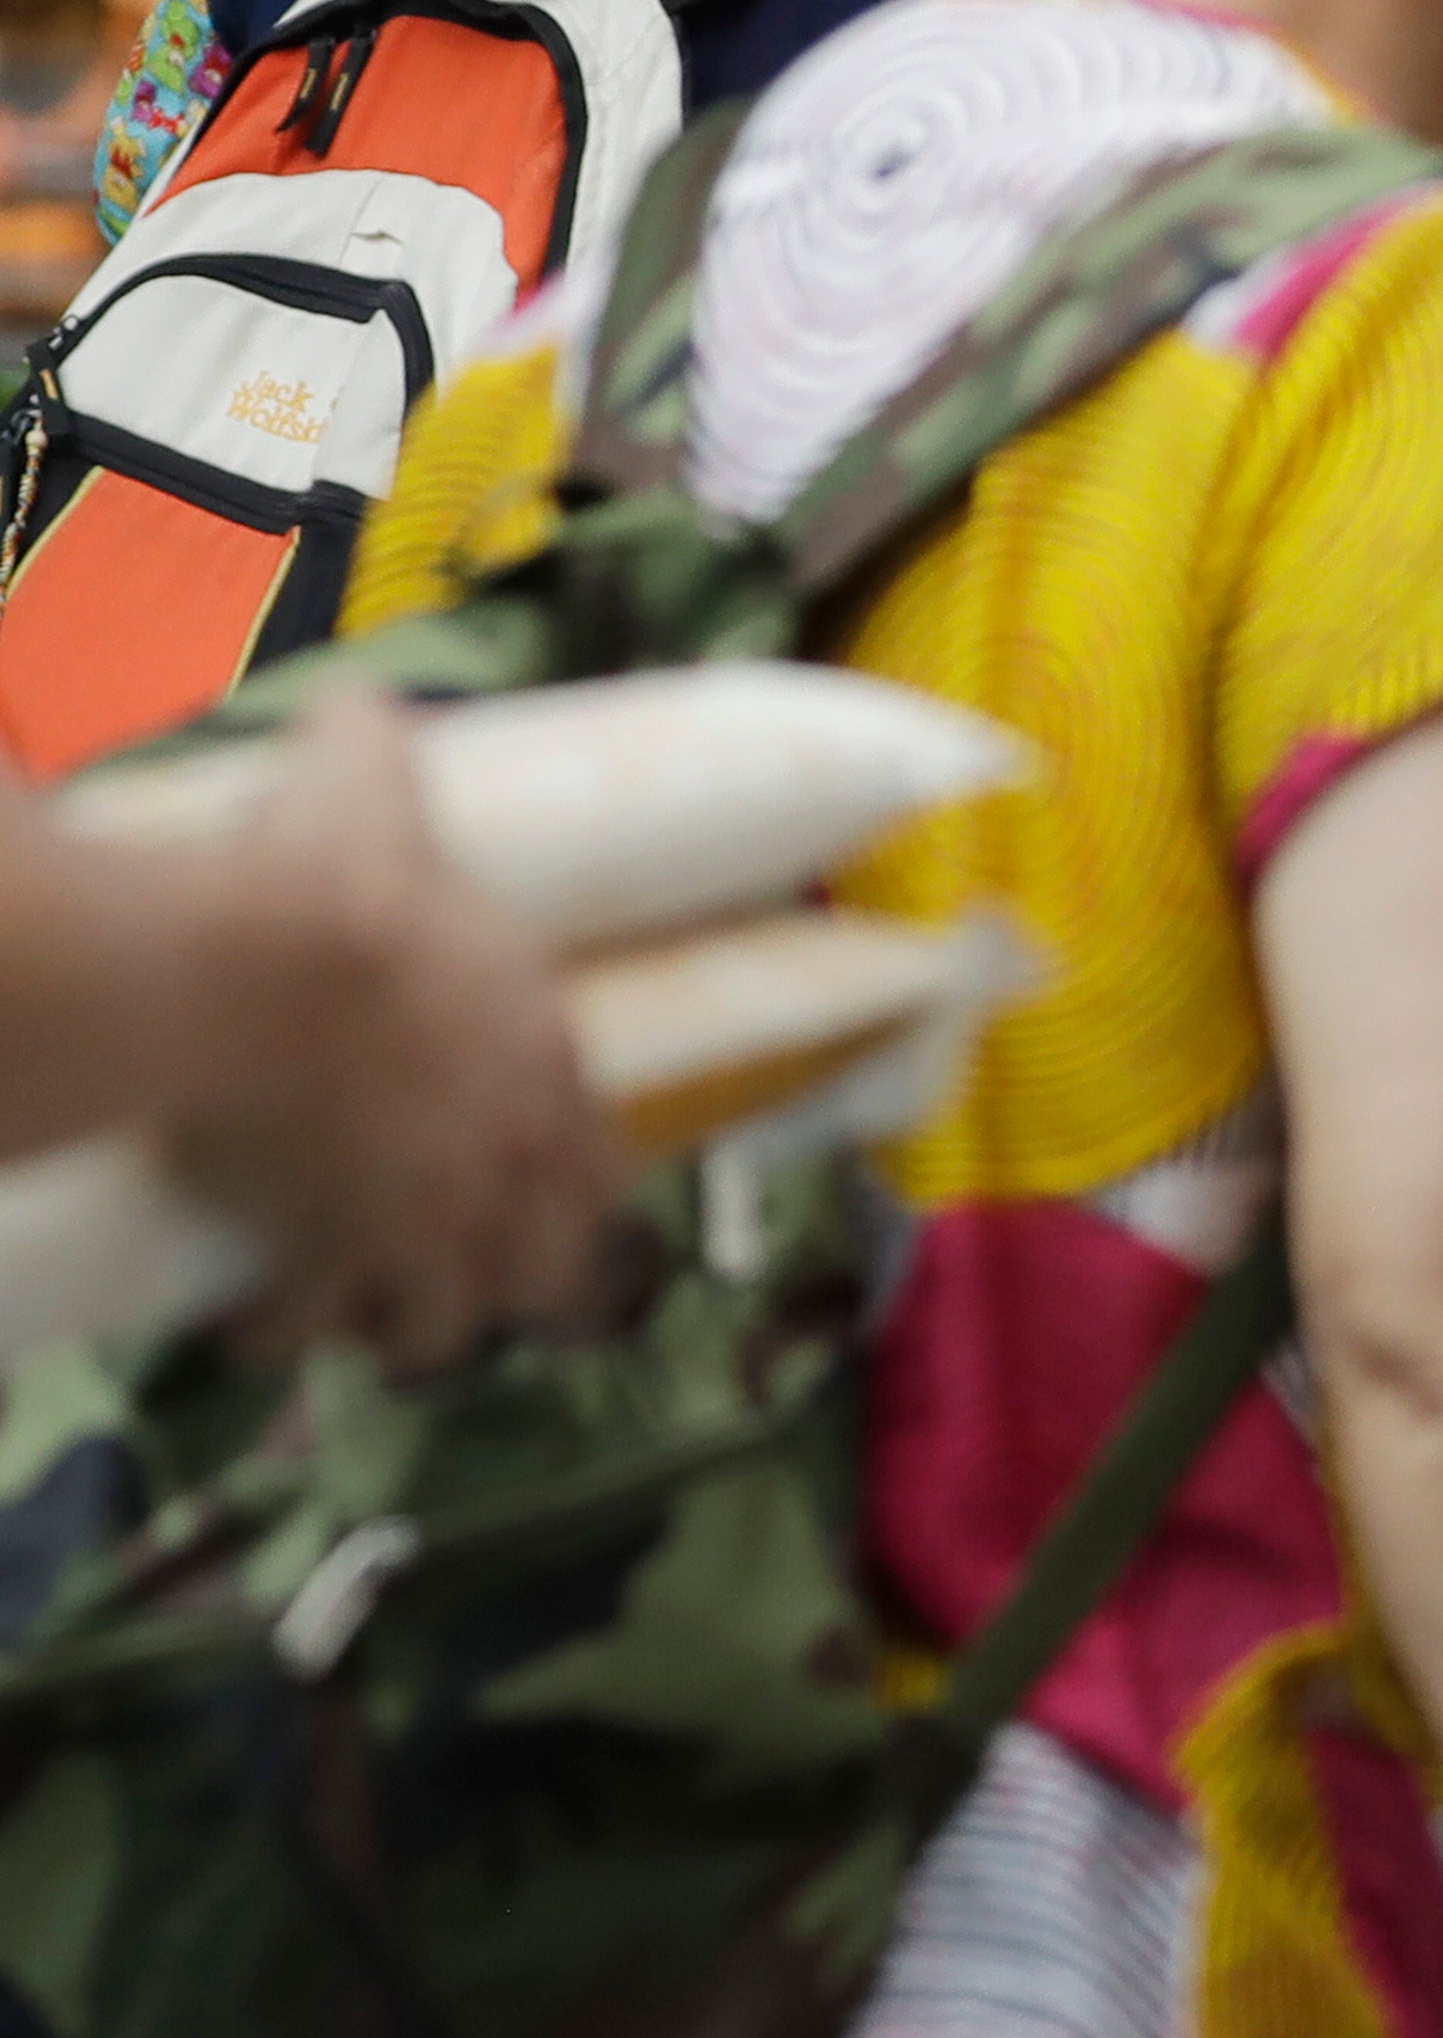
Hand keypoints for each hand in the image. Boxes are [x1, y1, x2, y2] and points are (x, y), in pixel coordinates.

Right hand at [159, 689, 622, 1372]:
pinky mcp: (329, 1255)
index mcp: (545, 1060)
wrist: (270, 961)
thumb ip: (379, 747)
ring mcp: (426, 1218)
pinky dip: (276, 1331)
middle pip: (551, 1272)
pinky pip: (307, 1327)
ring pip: (444, 1326)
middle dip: (509, 1286)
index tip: (536, 1204)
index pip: (601, 1159)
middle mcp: (508, 1157)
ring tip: (354, 1317)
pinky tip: (247, 1322)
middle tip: (449, 1281)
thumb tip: (360, 706)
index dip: (574, 1193)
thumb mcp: (377, 789)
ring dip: (403, 1326)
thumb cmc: (340, 874)